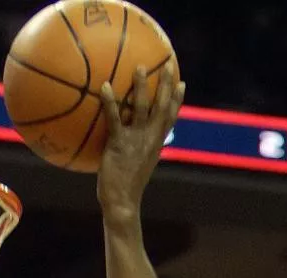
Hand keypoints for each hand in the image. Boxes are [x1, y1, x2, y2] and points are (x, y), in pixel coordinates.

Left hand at [97, 61, 184, 221]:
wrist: (122, 202)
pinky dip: (111, 102)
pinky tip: (105, 86)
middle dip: (166, 85)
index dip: (177, 101)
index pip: (170, 119)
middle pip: (162, 107)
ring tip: (140, 67)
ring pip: (142, 108)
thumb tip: (127, 144)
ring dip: (141, 86)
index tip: (181, 83)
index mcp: (156, 145)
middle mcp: (150, 139)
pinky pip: (115, 118)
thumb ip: (137, 152)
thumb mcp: (137, 167)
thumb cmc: (125, 188)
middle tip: (167, 65)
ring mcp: (136, 140)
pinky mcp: (119, 144)